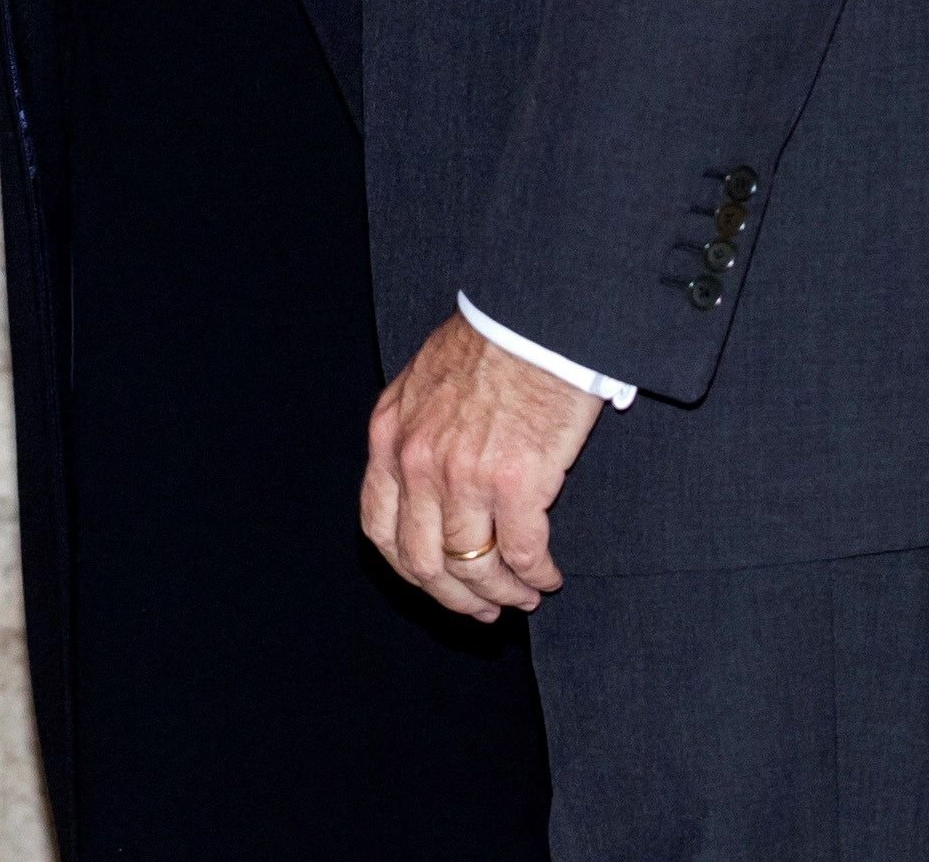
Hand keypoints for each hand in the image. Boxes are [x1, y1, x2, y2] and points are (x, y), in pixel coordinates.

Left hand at [359, 314, 602, 618]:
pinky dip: (536, 576)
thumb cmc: (488, 343)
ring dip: (501, 593)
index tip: (436, 584)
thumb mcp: (422, 385)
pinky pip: (522, 553)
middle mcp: (417, 462)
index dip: (409, 569)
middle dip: (454, 597)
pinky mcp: (516, 483)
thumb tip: (423, 484)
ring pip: (473, 566)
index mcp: (389, 437)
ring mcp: (463, 476)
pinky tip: (548, 578)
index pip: (380, 527)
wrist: (532, 318)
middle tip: (482, 611)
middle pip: (423, 560)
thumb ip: (414, 434)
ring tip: (523, 596)